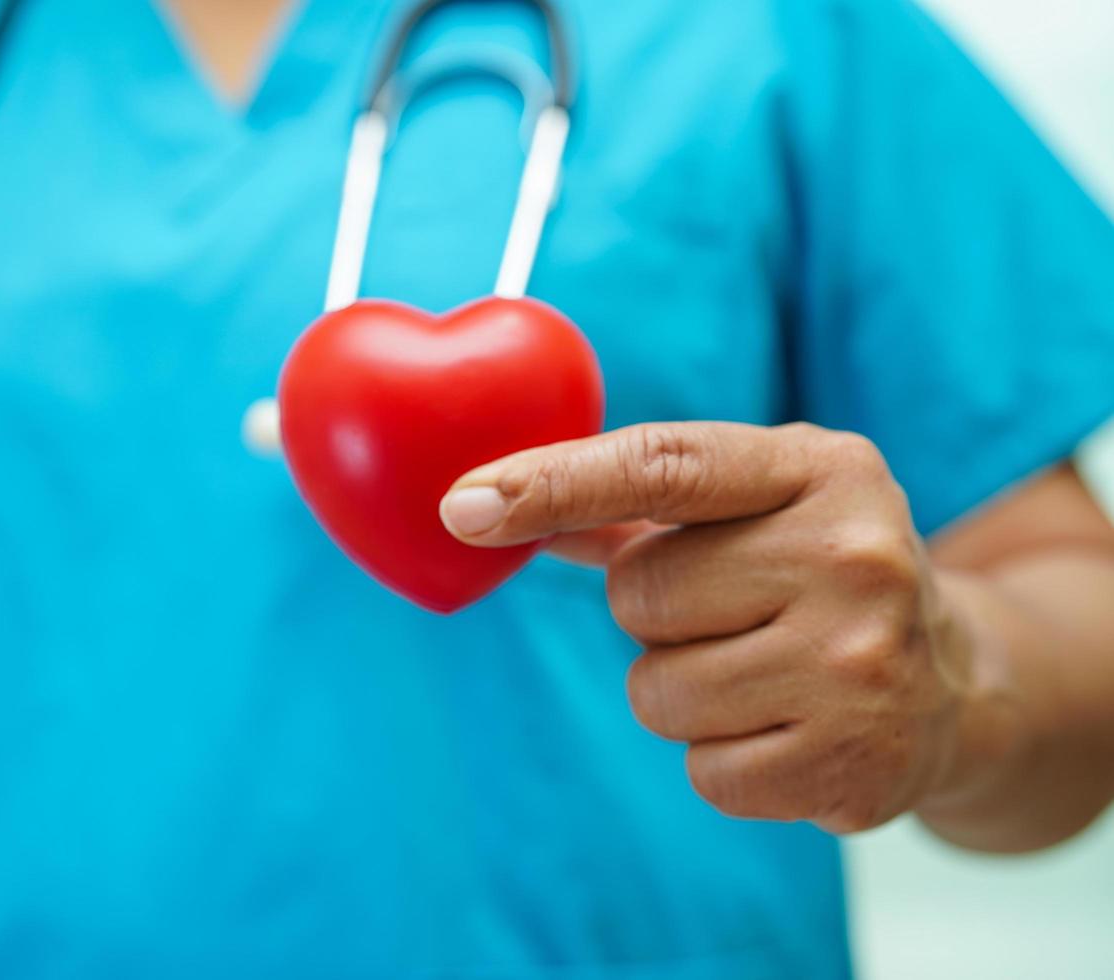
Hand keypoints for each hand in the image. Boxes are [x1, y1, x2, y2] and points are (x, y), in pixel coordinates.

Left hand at [440, 421, 975, 832]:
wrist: (952, 682)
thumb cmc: (814, 572)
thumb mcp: (753, 504)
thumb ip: (627, 501)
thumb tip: (487, 504)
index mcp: (820, 469)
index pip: (662, 466)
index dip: (553, 484)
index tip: (462, 506)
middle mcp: (856, 555)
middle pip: (639, 596)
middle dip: (657, 613)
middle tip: (734, 612)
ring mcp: (862, 663)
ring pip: (657, 691)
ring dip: (682, 690)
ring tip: (760, 670)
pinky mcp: (854, 761)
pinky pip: (701, 771)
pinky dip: (722, 757)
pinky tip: (784, 726)